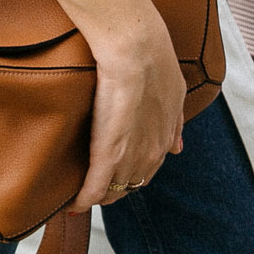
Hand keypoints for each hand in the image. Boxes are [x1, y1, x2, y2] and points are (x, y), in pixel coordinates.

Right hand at [70, 5, 186, 213]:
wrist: (137, 47)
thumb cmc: (153, 59)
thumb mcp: (174, 92)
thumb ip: (175, 122)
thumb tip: (179, 148)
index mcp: (165, 137)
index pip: (148, 168)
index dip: (132, 173)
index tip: (119, 174)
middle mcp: (152, 152)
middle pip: (131, 184)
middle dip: (115, 189)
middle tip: (96, 187)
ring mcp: (131, 155)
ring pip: (114, 190)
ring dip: (99, 195)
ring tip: (82, 195)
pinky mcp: (109, 154)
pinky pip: (95, 188)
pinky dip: (84, 199)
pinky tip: (73, 206)